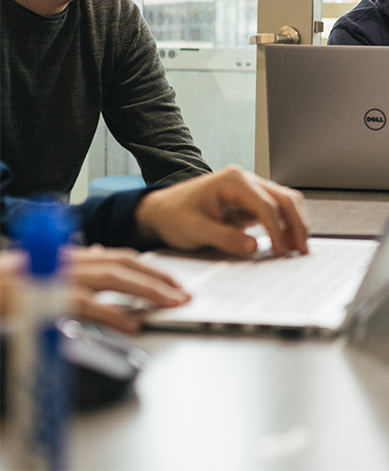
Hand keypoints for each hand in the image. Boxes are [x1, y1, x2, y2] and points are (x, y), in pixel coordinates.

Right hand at [0, 247, 189, 333]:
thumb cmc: (3, 283)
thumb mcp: (41, 266)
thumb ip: (73, 262)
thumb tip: (100, 252)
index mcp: (68, 256)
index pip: (118, 257)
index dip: (149, 268)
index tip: (173, 281)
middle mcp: (65, 261)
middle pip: (121, 265)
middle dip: (157, 279)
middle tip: (183, 295)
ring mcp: (54, 276)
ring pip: (110, 278)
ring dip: (145, 291)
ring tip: (169, 305)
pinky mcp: (42, 297)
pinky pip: (83, 304)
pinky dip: (111, 312)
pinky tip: (132, 323)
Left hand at [134, 165, 309, 255]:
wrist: (161, 211)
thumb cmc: (174, 215)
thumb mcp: (194, 230)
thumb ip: (224, 238)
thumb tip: (253, 246)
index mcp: (233, 181)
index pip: (266, 204)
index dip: (277, 229)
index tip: (280, 250)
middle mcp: (246, 181)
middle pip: (284, 198)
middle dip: (296, 224)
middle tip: (301, 249)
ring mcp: (251, 190)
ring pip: (286, 201)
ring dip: (295, 223)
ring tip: (298, 247)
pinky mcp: (252, 202)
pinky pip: (278, 209)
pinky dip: (286, 224)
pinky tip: (287, 241)